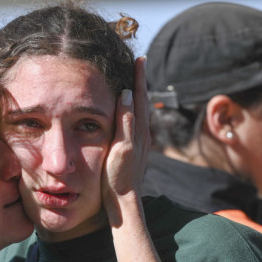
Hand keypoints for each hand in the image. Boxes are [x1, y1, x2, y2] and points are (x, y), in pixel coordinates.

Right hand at [102, 57, 149, 224]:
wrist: (124, 203)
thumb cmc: (118, 177)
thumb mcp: (120, 148)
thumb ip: (125, 121)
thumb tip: (127, 93)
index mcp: (138, 131)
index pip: (140, 97)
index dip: (139, 78)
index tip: (140, 58)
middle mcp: (143, 135)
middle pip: (142, 102)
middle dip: (139, 82)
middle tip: (138, 63)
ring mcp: (140, 143)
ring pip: (139, 112)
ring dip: (136, 96)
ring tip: (133, 82)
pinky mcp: (134, 151)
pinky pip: (135, 123)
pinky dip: (132, 111)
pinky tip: (129, 113)